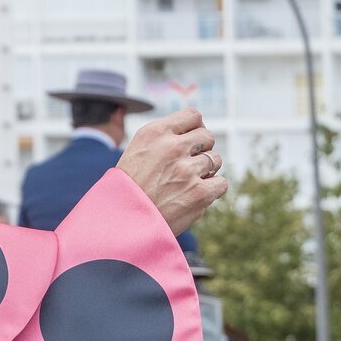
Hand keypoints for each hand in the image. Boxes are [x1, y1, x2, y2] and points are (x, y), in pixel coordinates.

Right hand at [117, 107, 226, 235]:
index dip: (194, 130)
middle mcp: (172, 147)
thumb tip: (197, 132)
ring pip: (216, 160)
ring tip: (186, 183)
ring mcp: (187, 170)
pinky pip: (221, 183)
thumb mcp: (136, 152)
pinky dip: (212, 190)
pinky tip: (195, 196)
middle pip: (208, 137)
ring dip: (206, 171)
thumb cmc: (127, 190)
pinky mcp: (200, 193)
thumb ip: (164, 139)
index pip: (193, 116)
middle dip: (201, 150)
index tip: (189, 142)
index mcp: (154, 133)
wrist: (120, 224)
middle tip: (187, 166)